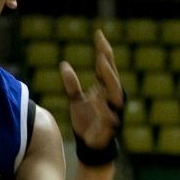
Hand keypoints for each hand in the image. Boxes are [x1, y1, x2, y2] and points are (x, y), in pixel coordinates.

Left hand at [60, 30, 123, 149]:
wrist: (91, 145)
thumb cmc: (87, 121)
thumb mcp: (76, 101)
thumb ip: (72, 84)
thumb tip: (64, 64)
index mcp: (106, 89)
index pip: (105, 66)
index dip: (103, 50)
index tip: (98, 33)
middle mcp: (113, 97)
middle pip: (112, 76)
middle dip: (107, 62)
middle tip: (101, 48)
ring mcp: (114, 111)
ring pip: (115, 92)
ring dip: (108, 78)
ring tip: (101, 64)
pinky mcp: (111, 125)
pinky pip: (108, 113)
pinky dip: (101, 106)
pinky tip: (93, 96)